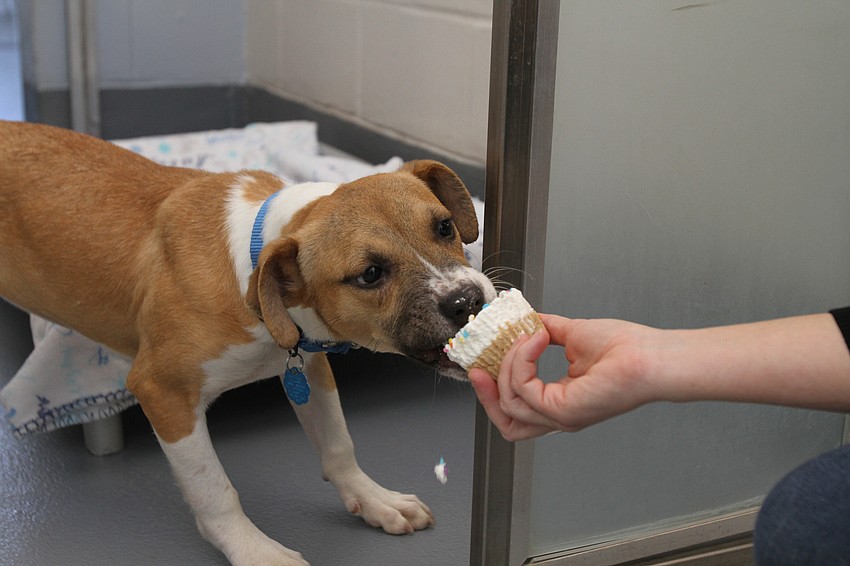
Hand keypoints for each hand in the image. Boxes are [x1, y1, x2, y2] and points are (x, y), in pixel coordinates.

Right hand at [469, 314, 657, 440]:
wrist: (650, 355)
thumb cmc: (627, 349)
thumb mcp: (573, 333)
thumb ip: (545, 329)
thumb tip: (524, 319)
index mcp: (560, 401)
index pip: (515, 409)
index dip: (493, 389)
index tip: (482, 361)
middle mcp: (558, 415)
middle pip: (506, 423)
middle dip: (485, 395)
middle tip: (477, 367)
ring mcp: (559, 417)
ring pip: (509, 402)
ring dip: (507, 365)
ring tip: (523, 339)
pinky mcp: (563, 410)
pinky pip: (523, 388)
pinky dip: (521, 360)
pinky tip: (536, 339)